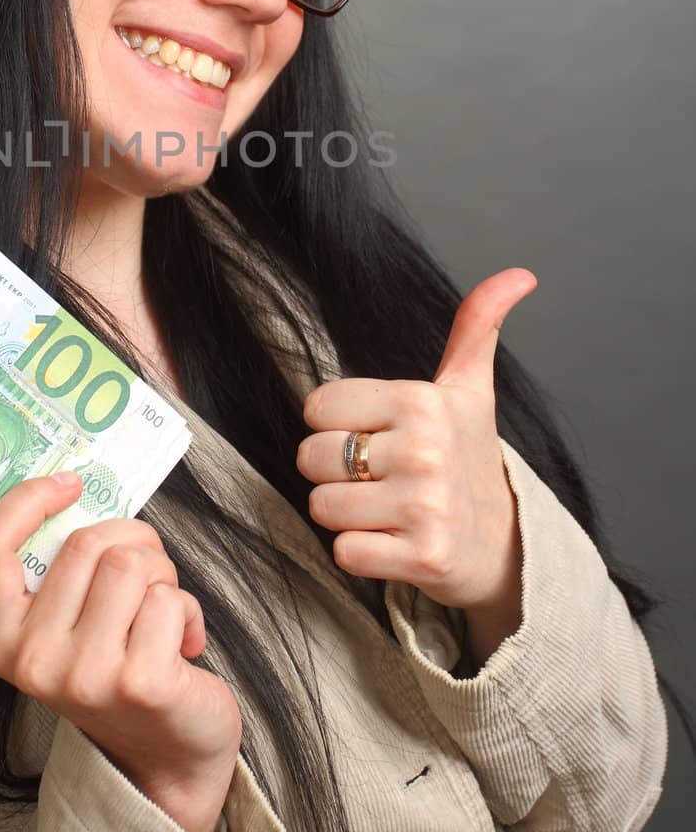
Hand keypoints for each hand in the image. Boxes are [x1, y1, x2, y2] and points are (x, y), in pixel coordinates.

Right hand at [0, 474, 241, 831]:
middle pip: (84, 543)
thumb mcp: (66, 625)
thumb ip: (59, 570)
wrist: (166, 758)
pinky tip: (184, 645)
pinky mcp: (140, 683)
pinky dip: (188, 610)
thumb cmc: (117, 668)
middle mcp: (33, 660)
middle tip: (146, 573)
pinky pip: (169, 599)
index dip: (27, 499)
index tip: (70, 484)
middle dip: (131, 541)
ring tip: (160, 613)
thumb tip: (80, 491)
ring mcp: (85, 675)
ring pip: (131, 564)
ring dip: (161, 574)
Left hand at [296, 268, 536, 614]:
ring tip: (387, 511)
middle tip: (380, 479)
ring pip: (322, 506)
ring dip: (346, 516)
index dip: (337, 426)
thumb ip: (477, 328)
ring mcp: (425, 506)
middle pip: (312, 457)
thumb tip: (519, 274)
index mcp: (423, 400)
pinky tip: (394, 543)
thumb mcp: (471, 391)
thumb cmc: (471, 461)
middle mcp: (424, 450)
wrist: (511, 548)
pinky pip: (344, 553)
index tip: (375, 437)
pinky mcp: (423, 557)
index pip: (318, 406)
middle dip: (335, 474)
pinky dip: (360, 554)